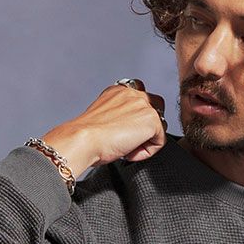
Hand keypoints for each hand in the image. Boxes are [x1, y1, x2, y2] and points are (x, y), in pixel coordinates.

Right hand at [42, 82, 169, 172]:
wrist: (84, 139)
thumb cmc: (88, 136)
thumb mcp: (104, 120)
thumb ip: (119, 117)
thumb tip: (128, 131)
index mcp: (119, 91)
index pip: (139, 97)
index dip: (136, 117)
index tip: (122, 132)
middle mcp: (132, 92)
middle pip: (156, 106)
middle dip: (148, 125)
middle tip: (129, 141)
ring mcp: (144, 104)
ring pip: (159, 125)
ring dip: (146, 139)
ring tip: (127, 147)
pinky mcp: (152, 119)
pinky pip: (160, 141)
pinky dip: (147, 152)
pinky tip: (129, 152)